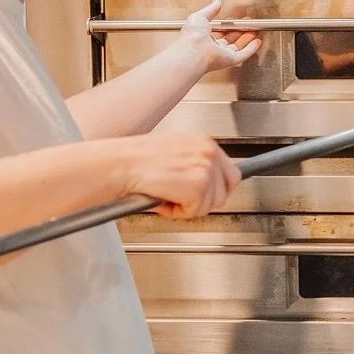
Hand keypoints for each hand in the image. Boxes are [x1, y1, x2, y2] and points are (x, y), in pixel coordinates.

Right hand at [120, 131, 240, 217]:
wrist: (123, 163)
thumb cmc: (138, 159)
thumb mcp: (174, 151)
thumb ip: (194, 163)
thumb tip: (206, 182)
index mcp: (205, 142)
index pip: (231, 173)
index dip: (217, 190)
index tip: (205, 195)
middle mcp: (209, 152)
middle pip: (225, 191)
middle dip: (204, 201)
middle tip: (182, 200)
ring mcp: (206, 168)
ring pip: (211, 204)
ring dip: (188, 207)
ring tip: (168, 196)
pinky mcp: (198, 185)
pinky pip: (196, 211)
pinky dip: (178, 212)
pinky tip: (164, 200)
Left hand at [174, 0, 261, 81]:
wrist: (194, 51)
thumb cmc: (193, 36)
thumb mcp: (200, 16)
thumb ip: (211, 9)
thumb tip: (216, 1)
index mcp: (204, 36)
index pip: (218, 30)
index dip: (227, 25)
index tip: (235, 19)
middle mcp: (212, 47)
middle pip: (229, 39)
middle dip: (239, 32)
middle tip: (247, 24)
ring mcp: (221, 54)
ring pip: (237, 47)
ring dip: (247, 39)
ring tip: (255, 31)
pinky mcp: (229, 60)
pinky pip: (243, 54)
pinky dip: (251, 49)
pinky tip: (256, 43)